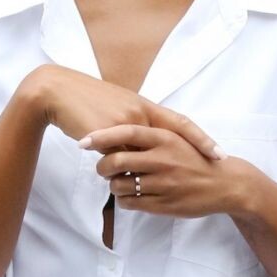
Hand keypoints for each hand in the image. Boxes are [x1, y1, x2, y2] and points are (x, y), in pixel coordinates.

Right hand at [22, 67, 220, 163]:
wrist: (58, 92)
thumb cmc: (87, 101)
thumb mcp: (117, 109)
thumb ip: (134, 125)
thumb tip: (144, 146)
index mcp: (144, 105)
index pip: (180, 121)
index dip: (200, 136)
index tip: (218, 151)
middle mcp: (139, 113)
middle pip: (172, 137)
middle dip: (196, 149)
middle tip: (216, 164)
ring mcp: (124, 123)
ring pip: (143, 154)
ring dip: (151, 170)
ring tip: (172, 184)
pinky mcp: (105, 133)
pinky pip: (118, 158)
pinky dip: (121, 169)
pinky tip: (125, 179)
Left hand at [81, 120, 238, 219]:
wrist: (226, 184)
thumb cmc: (197, 159)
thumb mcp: (178, 139)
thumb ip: (151, 136)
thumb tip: (119, 132)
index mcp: (165, 138)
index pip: (125, 132)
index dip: (101, 136)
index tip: (83, 141)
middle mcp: (163, 159)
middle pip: (117, 161)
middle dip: (102, 166)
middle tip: (101, 168)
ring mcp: (163, 183)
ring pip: (120, 185)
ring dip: (112, 185)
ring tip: (117, 183)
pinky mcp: (163, 204)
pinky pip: (130, 203)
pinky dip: (123, 200)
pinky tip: (128, 196)